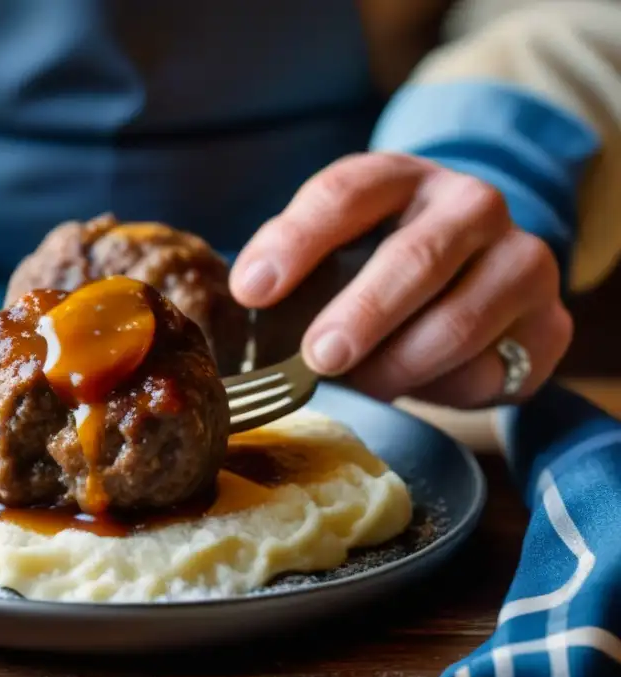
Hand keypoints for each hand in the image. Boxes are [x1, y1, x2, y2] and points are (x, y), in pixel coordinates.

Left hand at [229, 153, 572, 407]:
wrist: (476, 278)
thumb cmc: (380, 264)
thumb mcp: (334, 248)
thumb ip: (291, 266)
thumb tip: (238, 302)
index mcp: (400, 178)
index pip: (345, 194)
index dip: (295, 242)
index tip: (250, 290)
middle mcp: (469, 205)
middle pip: (413, 257)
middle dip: (362, 313)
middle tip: (318, 358)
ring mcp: (520, 258)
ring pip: (459, 320)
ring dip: (399, 364)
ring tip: (363, 385)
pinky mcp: (549, 321)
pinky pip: (496, 365)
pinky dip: (449, 387)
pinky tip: (422, 385)